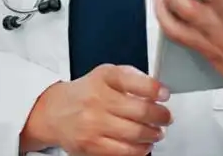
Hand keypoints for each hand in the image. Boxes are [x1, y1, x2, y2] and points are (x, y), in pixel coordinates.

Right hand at [21, 64, 172, 155]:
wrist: (56, 111)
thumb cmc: (87, 92)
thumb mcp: (107, 74)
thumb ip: (132, 78)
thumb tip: (157, 89)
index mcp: (105, 77)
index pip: (136, 82)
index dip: (155, 89)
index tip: (165, 95)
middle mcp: (98, 99)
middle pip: (140, 111)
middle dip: (160, 116)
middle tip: (166, 118)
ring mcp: (94, 124)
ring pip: (134, 134)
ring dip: (152, 135)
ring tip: (157, 132)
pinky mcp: (91, 145)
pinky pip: (123, 152)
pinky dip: (139, 150)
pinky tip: (144, 145)